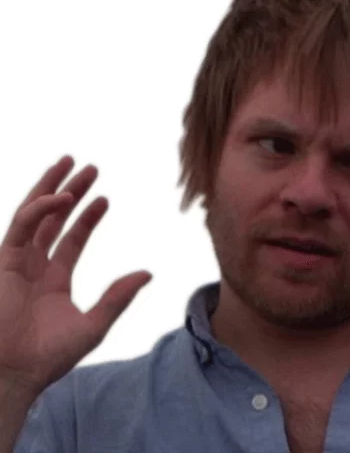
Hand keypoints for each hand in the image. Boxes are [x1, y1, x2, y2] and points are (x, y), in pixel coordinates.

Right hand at [0, 155, 151, 393]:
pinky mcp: (3, 262)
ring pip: (34, 213)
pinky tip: (62, 197)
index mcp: (54, 279)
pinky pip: (20, 226)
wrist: (14, 376)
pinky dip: (40, 209)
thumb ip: (118, 297)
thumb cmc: (49, 357)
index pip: (72, 238)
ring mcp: (17, 262)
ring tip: (70, 161)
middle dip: (70, 191)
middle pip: (53, 218)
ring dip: (52, 187)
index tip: (105, 198)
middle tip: (90, 168)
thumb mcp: (93, 324)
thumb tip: (148, 273)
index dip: (88, 217)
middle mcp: (35, 266)